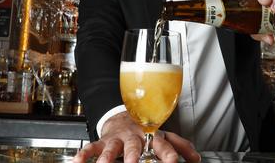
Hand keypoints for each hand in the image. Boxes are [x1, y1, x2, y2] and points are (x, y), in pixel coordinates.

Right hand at [73, 112, 200, 162]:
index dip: (169, 154)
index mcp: (153, 136)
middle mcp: (135, 137)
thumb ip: (180, 146)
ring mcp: (118, 138)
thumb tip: (196, 158)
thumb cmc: (145, 129)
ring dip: (108, 158)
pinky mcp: (103, 140)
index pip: (164, 145)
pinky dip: (84, 154)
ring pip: (112, 148)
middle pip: (134, 145)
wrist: (123, 115)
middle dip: (134, 156)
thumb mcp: (164, 136)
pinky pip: (92, 147)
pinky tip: (78, 162)